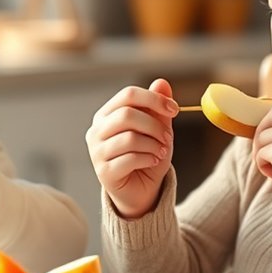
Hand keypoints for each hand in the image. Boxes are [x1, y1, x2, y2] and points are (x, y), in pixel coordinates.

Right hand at [85, 78, 177, 218]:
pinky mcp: (104, 172)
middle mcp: (97, 130)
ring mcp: (97, 152)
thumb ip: (157, 108)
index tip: (174, 109)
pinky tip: (152, 162)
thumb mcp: (157, 129)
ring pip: (130, 138)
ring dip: (153, 145)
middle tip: (167, 137)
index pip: (128, 95)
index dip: (154, 99)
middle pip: (126, 115)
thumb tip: (161, 82)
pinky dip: (148, 159)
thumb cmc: (147, 155)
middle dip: (154, 125)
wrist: (141, 190)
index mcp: (107, 115)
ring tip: (160, 152)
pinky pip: (130, 158)